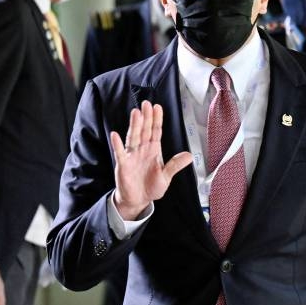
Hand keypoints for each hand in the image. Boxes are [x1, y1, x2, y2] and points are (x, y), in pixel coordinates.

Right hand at [110, 100, 192, 219]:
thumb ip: (175, 165)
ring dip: (134, 126)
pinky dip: (118, 144)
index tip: (157, 107)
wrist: (138, 200)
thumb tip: (189, 156)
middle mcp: (142, 150)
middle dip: (146, 117)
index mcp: (153, 151)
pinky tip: (115, 135)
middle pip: (144, 131)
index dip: (157, 120)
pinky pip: (121, 153)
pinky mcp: (123, 165)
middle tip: (146, 104)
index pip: (156, 132)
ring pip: (133, 137)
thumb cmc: (151, 187)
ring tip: (136, 113)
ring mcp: (132, 156)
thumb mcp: (166, 177)